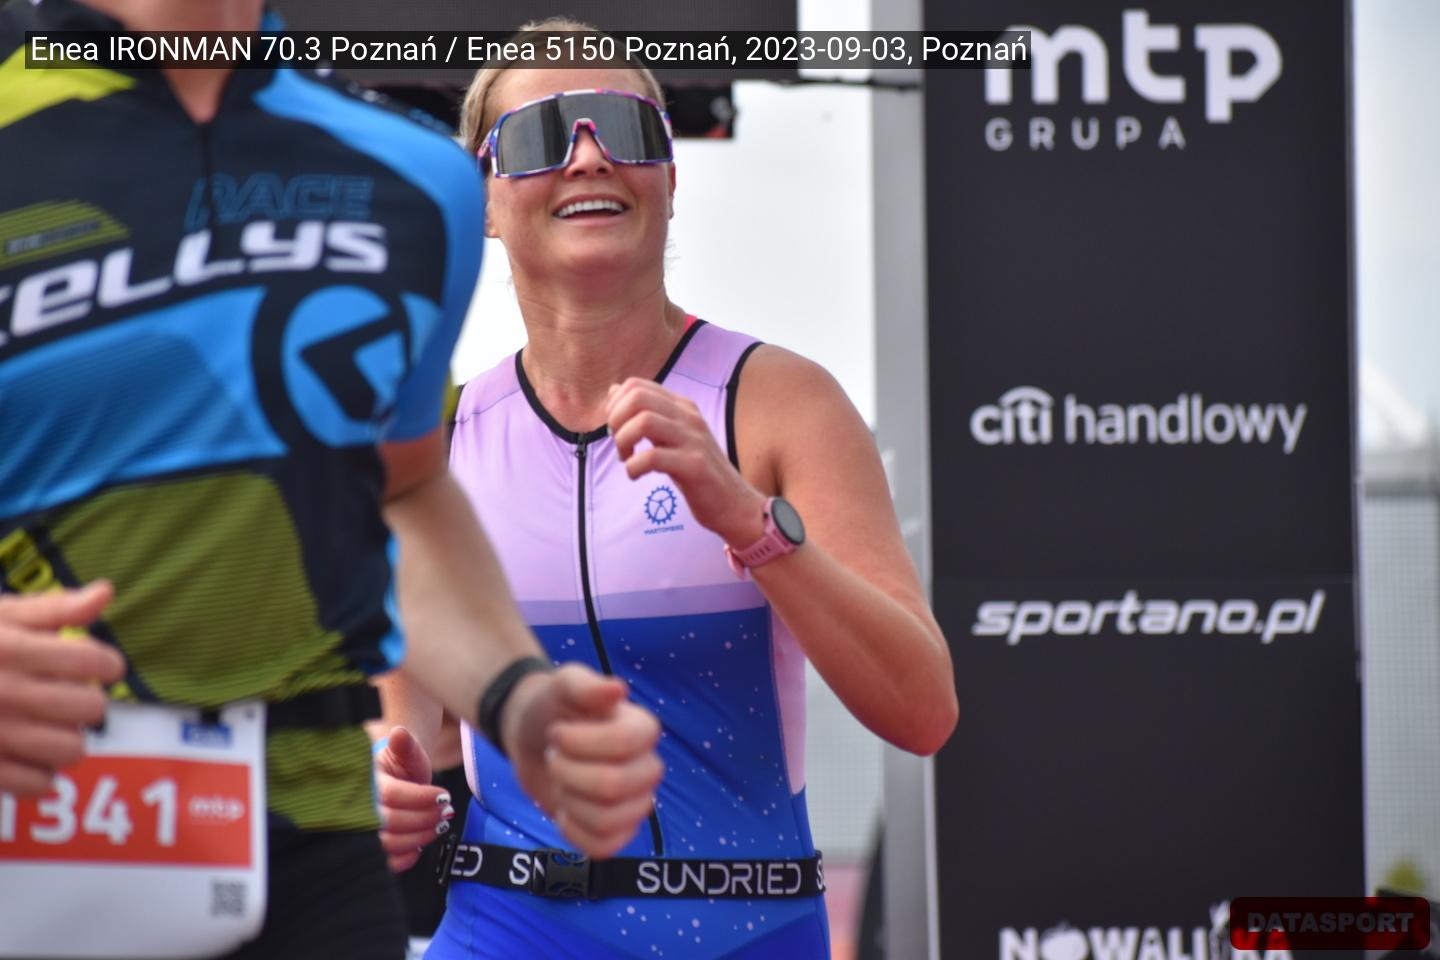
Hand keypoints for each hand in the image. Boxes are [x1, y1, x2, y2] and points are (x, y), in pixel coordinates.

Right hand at [0, 582, 125, 795]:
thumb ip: (53, 609)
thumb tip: (105, 593)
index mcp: (12, 650)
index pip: (93, 661)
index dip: (108, 664)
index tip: (101, 667)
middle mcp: (5, 693)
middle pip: (91, 708)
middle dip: (86, 701)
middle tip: (66, 697)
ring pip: (71, 750)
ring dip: (67, 740)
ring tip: (47, 728)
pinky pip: (37, 784)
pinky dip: (40, 774)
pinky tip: (25, 755)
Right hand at [375, 726, 454, 871]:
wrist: (396, 783)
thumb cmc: (401, 768)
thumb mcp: (407, 752)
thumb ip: (406, 745)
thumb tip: (399, 734)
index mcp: (364, 782)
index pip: (391, 795)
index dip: (421, 798)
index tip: (443, 796)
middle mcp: (357, 809)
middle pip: (391, 823)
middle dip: (426, 818)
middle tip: (445, 811)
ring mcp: (362, 832)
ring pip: (390, 844)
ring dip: (422, 836)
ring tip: (439, 823)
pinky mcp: (372, 851)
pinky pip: (387, 863)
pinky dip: (409, 856)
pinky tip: (420, 842)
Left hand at [502, 663, 662, 858]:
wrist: (534, 740)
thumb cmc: (554, 709)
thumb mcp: (562, 685)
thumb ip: (586, 686)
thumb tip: (617, 690)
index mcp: (642, 729)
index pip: (625, 744)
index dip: (580, 742)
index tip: (557, 732)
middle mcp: (647, 767)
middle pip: (615, 786)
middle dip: (568, 773)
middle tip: (554, 757)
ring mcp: (635, 803)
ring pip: (609, 821)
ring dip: (569, 801)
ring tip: (561, 781)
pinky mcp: (617, 831)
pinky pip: (604, 847)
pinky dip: (574, 831)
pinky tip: (564, 810)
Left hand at [606, 378, 767, 547]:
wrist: (734, 503)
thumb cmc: (697, 472)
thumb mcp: (670, 436)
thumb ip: (646, 414)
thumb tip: (614, 391)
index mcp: (682, 406)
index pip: (637, 385)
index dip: (615, 405)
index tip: (617, 429)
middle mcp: (688, 417)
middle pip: (638, 397)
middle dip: (616, 420)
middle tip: (620, 444)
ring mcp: (693, 439)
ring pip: (644, 421)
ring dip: (623, 441)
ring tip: (626, 459)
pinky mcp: (694, 465)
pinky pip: (653, 457)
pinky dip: (634, 467)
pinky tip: (636, 476)